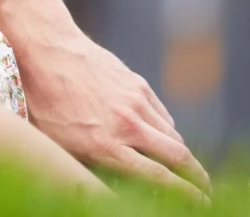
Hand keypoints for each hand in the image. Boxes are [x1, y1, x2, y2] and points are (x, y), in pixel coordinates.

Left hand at [0, 0, 210, 199]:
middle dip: (198, 179)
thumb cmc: (43, 101)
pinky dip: (166, 128)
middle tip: (206, 192)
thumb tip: (108, 188)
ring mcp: (135, 101)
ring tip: (183, 168)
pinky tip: (160, 136)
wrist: (47, 49)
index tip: (201, 205)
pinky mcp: (138, 84)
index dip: (185, 195)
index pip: (159, 178)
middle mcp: (127, 124)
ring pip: (172, 134)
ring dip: (181, 154)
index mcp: (106, 146)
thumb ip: (89, 168)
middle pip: (178, 156)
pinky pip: (161, 114)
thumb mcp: (58, 145)